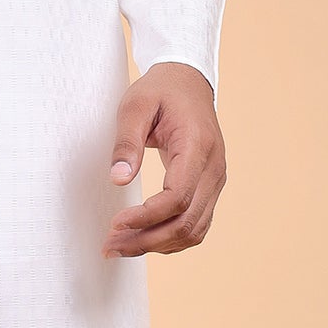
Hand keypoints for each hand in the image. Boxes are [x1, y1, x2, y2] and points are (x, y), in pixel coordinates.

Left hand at [102, 63, 225, 258]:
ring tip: (122, 246)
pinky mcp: (209, 187)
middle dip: (147, 240)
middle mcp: (214, 169)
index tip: (116, 223)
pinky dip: (170, 238)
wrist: (188, 81)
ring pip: (193, 230)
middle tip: (111, 245)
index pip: (178, 198)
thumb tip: (119, 180)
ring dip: (158, 244)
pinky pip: (196, 224)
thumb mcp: (135, 105)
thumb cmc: (161, 91)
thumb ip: (126, 142)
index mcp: (198, 147)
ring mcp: (215, 180)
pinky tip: (144, 238)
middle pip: (187, 222)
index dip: (146, 217)